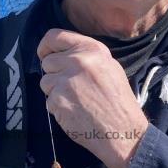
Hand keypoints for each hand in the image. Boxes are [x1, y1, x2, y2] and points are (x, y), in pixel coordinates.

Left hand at [38, 29, 147, 167]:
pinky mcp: (58, 100)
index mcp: (91, 49)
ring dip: (55, 92)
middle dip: (54, 74)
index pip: (54, 36)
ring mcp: (65, 81)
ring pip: (45, 81)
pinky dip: (57, 107)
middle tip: (70, 86)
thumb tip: (62, 54)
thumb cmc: (118, 101)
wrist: (122, 131)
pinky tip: (74, 112)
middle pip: (47, 62)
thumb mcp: (109, 67)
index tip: (45, 54)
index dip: (46, 47)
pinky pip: (48, 100)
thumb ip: (86, 56)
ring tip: (75, 100)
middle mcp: (77, 61)